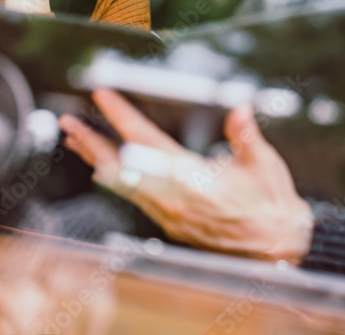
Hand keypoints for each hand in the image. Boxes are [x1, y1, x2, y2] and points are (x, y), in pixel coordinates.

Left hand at [60, 90, 313, 262]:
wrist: (275, 247)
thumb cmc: (271, 206)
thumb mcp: (265, 166)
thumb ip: (247, 137)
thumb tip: (240, 111)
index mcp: (195, 181)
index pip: (150, 143)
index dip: (124, 118)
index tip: (105, 96)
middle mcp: (174, 200)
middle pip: (124, 167)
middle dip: (94, 143)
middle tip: (69, 123)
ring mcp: (169, 214)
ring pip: (125, 183)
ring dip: (99, 159)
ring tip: (77, 140)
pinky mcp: (170, 222)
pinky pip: (134, 197)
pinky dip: (115, 178)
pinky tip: (105, 168)